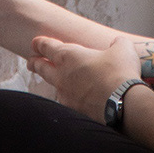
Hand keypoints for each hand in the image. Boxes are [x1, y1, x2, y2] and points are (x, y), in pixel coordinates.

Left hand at [27, 34, 143, 121]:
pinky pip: (66, 101)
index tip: (35, 43)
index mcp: (69, 55)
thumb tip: (118, 43)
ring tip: (53, 81)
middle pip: (41, 67)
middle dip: (34, 63)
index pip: (47, 47)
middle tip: (31, 62)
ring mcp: (65, 94)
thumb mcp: (122, 48)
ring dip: (50, 81)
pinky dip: (68, 98)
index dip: (40, 44)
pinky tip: (73, 98)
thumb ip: (117, 43)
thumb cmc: (119, 72)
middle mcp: (62, 75)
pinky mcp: (73, 110)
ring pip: (52, 86)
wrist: (122, 102)